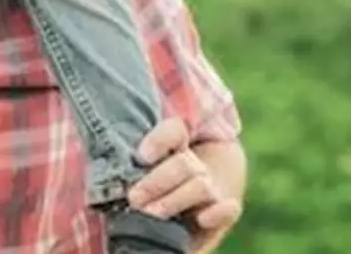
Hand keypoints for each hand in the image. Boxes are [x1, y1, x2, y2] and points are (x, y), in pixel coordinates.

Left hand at [128, 119, 242, 249]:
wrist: (206, 195)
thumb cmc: (160, 177)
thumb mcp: (147, 165)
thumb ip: (136, 158)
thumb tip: (122, 163)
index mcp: (177, 145)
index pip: (174, 131)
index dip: (159, 142)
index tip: (142, 156)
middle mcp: (196, 164)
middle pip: (182, 164)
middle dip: (156, 182)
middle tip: (134, 197)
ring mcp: (212, 188)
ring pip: (200, 187)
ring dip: (174, 200)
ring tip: (150, 213)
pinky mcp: (224, 213)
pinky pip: (228, 210)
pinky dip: (218, 213)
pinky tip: (202, 219)